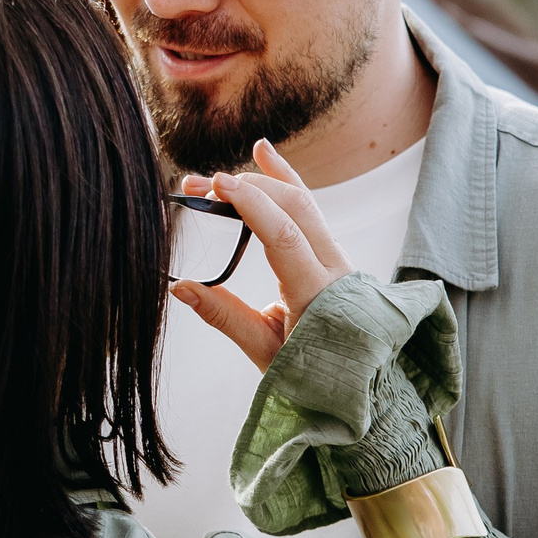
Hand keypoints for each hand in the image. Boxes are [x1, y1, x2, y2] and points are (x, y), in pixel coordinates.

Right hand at [169, 137, 355, 371]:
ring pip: (302, 201)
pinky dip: (285, 180)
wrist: (357, 382)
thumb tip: (180, 287)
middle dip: (245, 188)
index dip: (251, 205)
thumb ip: (224, 315)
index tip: (218, 185)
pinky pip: (308, 208)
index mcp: (317, 293)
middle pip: (293, 207)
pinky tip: (264, 154)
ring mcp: (335, 256)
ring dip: (258, 183)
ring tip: (216, 175)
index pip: (284, 235)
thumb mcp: (264, 352)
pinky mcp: (329, 253)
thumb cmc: (312, 375)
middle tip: (198, 186)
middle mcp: (333, 267)